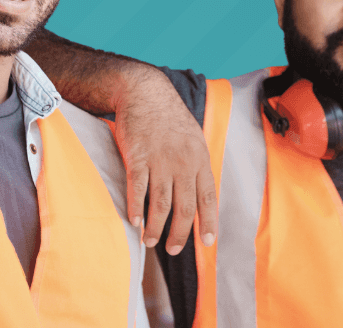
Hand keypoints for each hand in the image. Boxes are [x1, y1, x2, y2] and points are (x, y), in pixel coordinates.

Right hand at [111, 71, 216, 254]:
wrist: (144, 92)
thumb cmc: (168, 116)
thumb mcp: (193, 138)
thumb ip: (196, 164)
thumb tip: (199, 191)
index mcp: (199, 159)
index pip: (208, 198)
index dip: (208, 222)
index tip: (207, 242)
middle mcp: (182, 163)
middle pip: (184, 207)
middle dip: (180, 234)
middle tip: (173, 250)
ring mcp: (159, 160)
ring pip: (161, 203)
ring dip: (157, 227)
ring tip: (150, 242)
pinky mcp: (137, 157)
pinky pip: (138, 189)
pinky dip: (136, 208)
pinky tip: (135, 221)